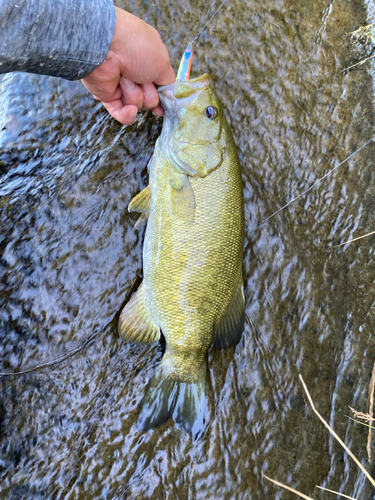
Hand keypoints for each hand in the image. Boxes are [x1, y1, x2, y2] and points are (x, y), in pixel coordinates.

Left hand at [81, 7, 174, 124]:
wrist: (106, 47)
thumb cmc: (137, 48)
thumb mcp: (164, 63)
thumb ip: (169, 83)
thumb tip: (171, 97)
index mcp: (149, 62)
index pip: (160, 86)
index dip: (163, 96)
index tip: (166, 102)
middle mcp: (136, 74)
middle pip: (151, 99)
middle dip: (149, 92)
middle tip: (142, 78)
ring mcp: (122, 86)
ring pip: (138, 105)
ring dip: (135, 94)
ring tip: (126, 77)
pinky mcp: (109, 97)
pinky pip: (123, 115)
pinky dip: (127, 114)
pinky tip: (130, 108)